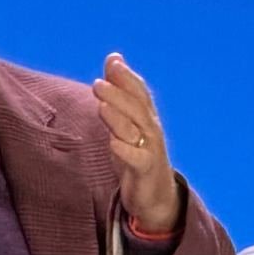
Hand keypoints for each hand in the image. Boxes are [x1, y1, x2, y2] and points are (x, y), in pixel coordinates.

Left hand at [91, 53, 180, 233]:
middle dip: (119, 93)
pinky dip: (125, 151)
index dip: (127, 76)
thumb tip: (114, 58)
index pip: (139, 91)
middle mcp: (151, 130)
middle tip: (98, 82)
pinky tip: (113, 144)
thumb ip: (119, 91)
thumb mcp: (127, 121)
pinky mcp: (145, 171)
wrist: (155, 196)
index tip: (113, 60)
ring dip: (118, 118)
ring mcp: (150, 150)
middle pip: (136, 108)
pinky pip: (136, 160)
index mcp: (146, 117)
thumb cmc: (137, 153)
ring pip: (135, 131)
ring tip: (102, 106)